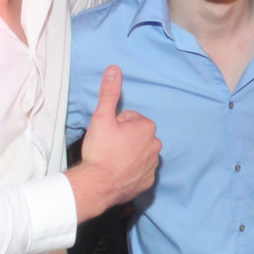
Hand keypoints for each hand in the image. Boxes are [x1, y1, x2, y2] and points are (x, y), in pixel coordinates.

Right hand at [67, 66, 160, 221]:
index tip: (108, 135)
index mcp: (147, 127)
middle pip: (136, 135)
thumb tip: (114, 69)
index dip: (116, 125)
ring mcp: (153, 165)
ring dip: (128, 153)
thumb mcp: (102, 117)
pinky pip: (141, 170)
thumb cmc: (100, 150)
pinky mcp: (148, 181)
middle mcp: (156, 145)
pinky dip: (131, 170)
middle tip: (108, 147)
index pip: (130, 119)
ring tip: (112, 160)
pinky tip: (119, 172)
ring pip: (139, 152)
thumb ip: (109, 92)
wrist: (98, 184)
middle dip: (124, 138)